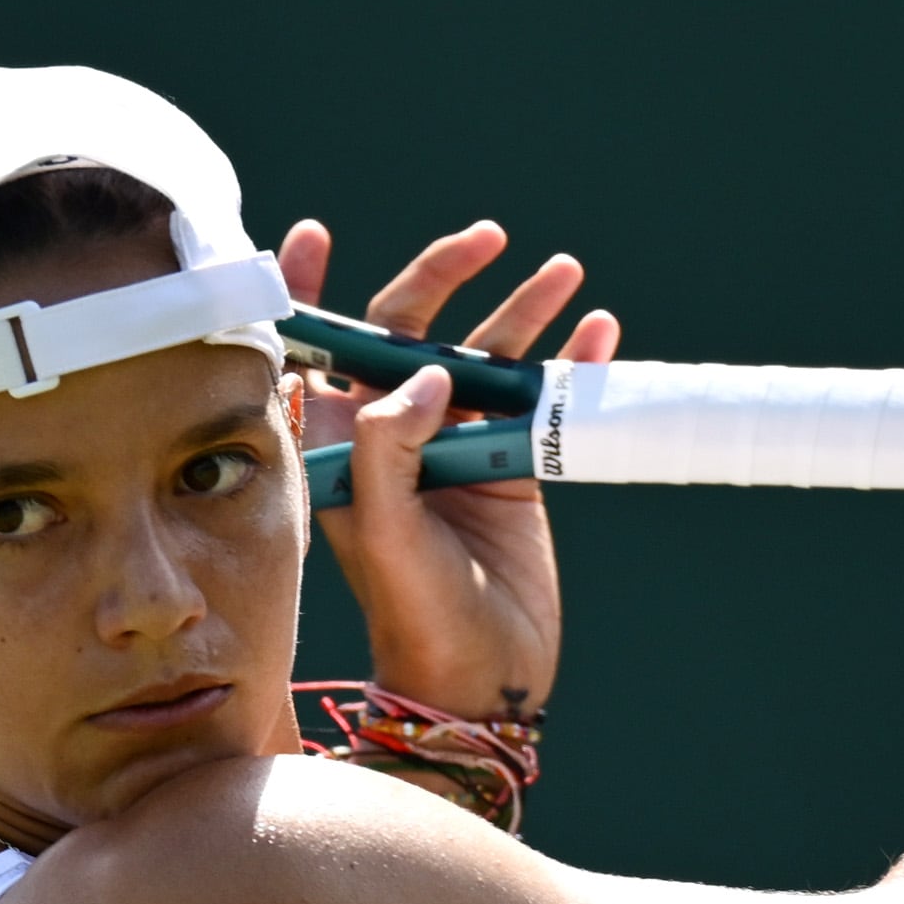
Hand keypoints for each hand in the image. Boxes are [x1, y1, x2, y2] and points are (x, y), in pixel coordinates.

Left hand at [277, 218, 617, 724]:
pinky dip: (569, 361)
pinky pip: (541, 395)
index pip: (317, 349)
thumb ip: (389, 447)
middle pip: (412, 329)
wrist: (481, 670)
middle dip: (442, 275)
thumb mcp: (385, 532)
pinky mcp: (513, 463)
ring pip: (486, 354)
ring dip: (523, 309)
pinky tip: (596, 333)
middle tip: (485, 238)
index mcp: (343, 442)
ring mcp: (458, 444)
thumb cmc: (413, 611)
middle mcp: (396, 433)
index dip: (307, 288)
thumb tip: (426, 373)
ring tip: (563, 275)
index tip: (311, 232)